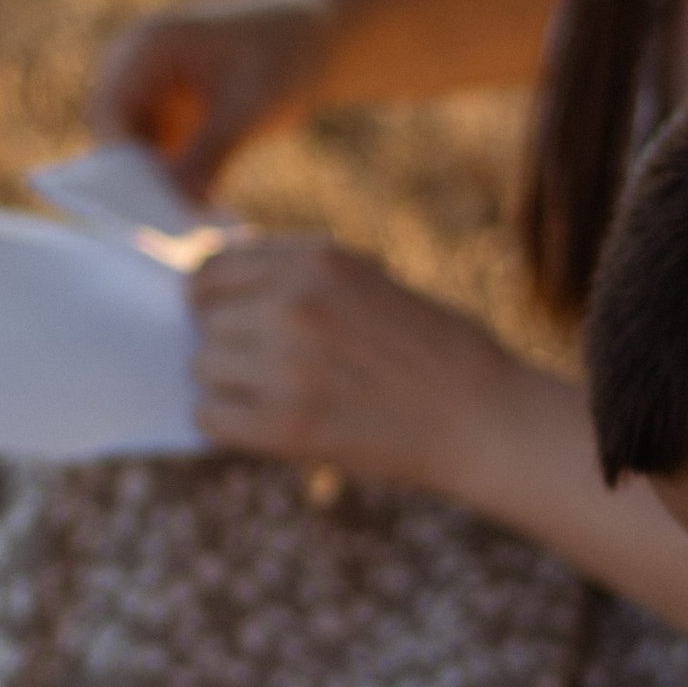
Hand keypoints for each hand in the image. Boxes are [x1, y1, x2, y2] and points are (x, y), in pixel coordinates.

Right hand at [89, 0, 337, 197]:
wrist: (315, 44)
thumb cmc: (283, 59)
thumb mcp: (249, 108)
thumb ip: (212, 154)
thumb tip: (183, 204)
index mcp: (146, 46)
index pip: (110, 112)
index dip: (120, 160)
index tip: (145, 207)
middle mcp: (136, 67)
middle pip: (116, 136)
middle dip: (136, 178)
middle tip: (167, 225)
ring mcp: (151, 92)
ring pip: (135, 153)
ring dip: (156, 185)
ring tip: (187, 221)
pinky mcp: (169, 116)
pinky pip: (159, 158)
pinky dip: (174, 181)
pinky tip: (198, 209)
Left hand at [190, 236, 515, 492]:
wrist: (484, 419)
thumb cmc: (429, 352)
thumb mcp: (366, 280)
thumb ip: (294, 275)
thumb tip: (206, 279)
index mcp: (318, 259)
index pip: (209, 268)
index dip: (214, 299)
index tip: (231, 321)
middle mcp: (297, 303)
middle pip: (205, 322)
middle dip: (229, 346)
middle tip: (274, 371)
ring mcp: (289, 364)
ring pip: (202, 369)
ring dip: (230, 387)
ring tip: (281, 397)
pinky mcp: (288, 425)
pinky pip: (210, 418)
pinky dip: (231, 426)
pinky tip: (271, 427)